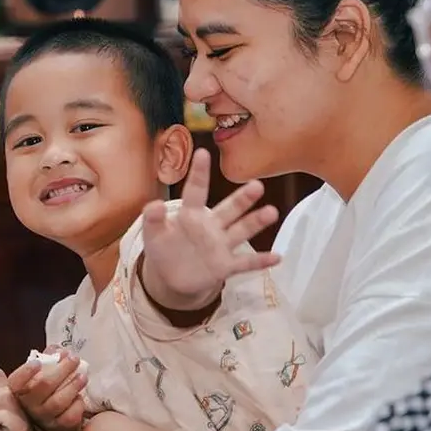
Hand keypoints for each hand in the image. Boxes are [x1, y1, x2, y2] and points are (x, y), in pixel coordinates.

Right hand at [8, 346, 87, 430]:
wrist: (54, 416)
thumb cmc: (47, 389)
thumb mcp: (44, 372)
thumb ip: (49, 358)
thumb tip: (58, 350)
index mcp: (20, 389)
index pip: (16, 381)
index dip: (25, 372)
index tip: (37, 363)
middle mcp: (28, 405)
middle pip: (44, 386)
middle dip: (62, 370)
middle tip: (74, 359)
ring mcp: (43, 418)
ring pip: (58, 401)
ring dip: (73, 386)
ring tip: (82, 376)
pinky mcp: (59, 427)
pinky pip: (70, 415)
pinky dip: (78, 404)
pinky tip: (80, 397)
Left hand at [141, 148, 280, 310]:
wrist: (171, 277)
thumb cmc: (164, 248)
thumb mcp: (152, 234)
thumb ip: (152, 219)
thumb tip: (154, 204)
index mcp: (191, 215)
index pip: (196, 191)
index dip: (199, 173)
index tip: (203, 152)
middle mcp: (211, 226)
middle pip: (230, 208)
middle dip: (243, 198)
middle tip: (257, 185)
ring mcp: (220, 245)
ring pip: (242, 230)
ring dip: (256, 222)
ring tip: (272, 211)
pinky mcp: (225, 266)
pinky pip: (245, 263)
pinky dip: (261, 261)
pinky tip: (277, 257)